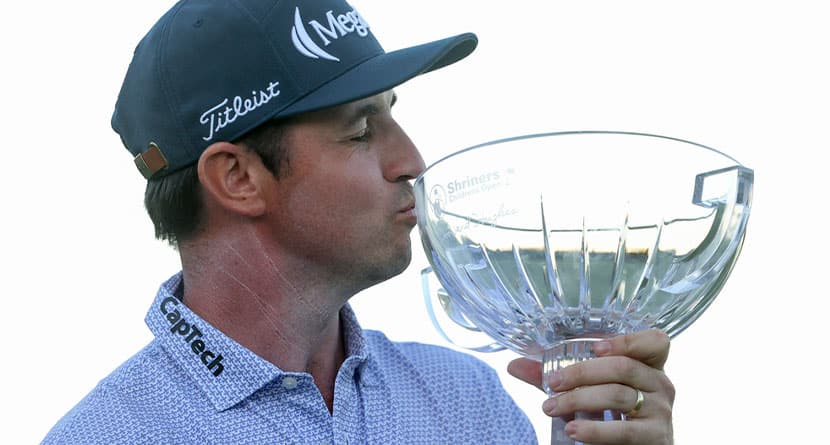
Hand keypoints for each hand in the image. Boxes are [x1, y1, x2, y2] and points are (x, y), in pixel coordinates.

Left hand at [507, 329, 674, 443]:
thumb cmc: (612, 415)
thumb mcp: (588, 390)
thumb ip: (557, 376)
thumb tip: (514, 365)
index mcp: (649, 365)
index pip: (655, 342)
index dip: (627, 340)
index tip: (595, 347)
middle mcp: (660, 384)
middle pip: (623, 367)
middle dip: (582, 372)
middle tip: (553, 383)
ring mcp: (661, 411)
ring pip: (618, 395)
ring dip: (578, 400)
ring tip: (551, 407)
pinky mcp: (656, 437)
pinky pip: (623, 430)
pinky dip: (595, 430)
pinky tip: (573, 431)